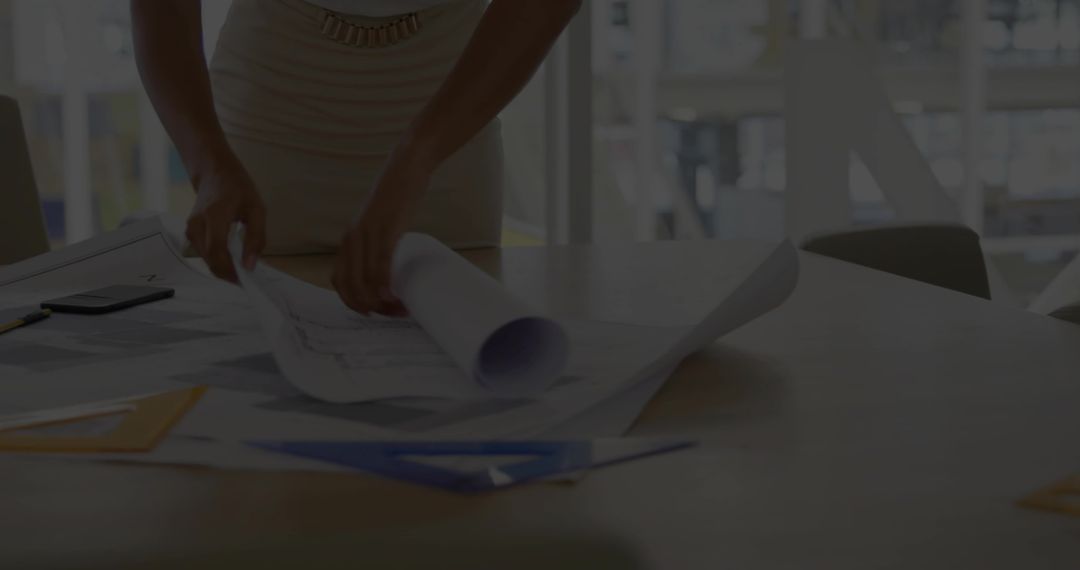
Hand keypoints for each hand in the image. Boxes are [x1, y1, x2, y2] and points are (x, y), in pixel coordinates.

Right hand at [185, 155, 266, 282]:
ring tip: (239, 268)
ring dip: (222, 267)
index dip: (229, 270)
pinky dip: (216, 259)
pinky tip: (230, 258)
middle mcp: (197, 223)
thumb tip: (250, 265)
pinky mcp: (189, 231)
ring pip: (205, 258)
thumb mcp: (257, 210)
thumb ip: (256, 238)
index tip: (243, 281)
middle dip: (226, 273)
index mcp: (214, 215)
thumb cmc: (238, 188)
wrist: (214, 172)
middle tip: (244, 280)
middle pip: (209, 259)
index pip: (217, 251)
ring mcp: (190, 228)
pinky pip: (202, 252)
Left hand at [332, 147, 430, 315]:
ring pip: (364, 279)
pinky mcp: (386, 228)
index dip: (354, 303)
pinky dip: (383, 282)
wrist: (407, 167)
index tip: (374, 313)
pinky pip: (380, 262)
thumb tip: (385, 271)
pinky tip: (392, 295)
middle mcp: (352, 239)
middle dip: (369, 307)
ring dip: (380, 300)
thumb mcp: (380, 225)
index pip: (340, 282)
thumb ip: (376, 245)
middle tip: (392, 314)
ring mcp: (368, 234)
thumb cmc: (397, 196)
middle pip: (350, 286)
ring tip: (399, 309)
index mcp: (349, 240)